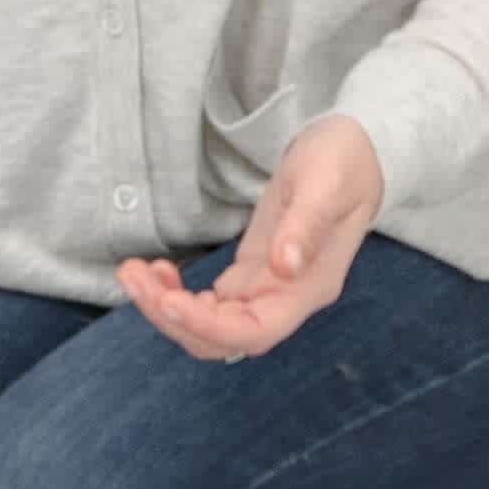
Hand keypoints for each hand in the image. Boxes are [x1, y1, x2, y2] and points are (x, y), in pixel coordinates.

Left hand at [117, 115, 382, 362]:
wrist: (356, 151)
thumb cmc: (344, 163)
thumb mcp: (326, 185)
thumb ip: (305, 227)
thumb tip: (284, 266)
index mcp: (309, 288)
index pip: (254, 331)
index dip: (208, 327)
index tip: (167, 300)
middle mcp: (286, 299)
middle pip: (223, 338)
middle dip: (171, 317)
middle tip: (132, 276)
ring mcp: (268, 289)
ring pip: (210, 324)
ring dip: (166, 307)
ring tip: (134, 271)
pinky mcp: (252, 273)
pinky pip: (210, 304)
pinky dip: (177, 295)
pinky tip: (158, 270)